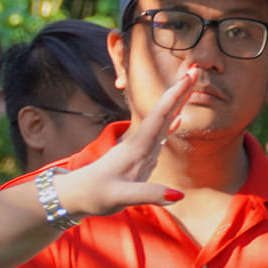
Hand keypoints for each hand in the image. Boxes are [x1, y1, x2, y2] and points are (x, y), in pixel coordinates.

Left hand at [49, 69, 197, 216]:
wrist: (74, 195)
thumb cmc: (95, 195)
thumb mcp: (121, 198)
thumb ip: (149, 194)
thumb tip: (179, 196)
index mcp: (136, 149)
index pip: (159, 117)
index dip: (175, 96)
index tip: (189, 75)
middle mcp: (139, 145)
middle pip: (162, 114)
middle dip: (178, 92)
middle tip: (193, 70)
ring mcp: (139, 150)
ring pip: (161, 122)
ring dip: (175, 104)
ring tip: (188, 87)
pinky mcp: (138, 158)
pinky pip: (159, 136)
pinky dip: (170, 125)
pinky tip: (178, 120)